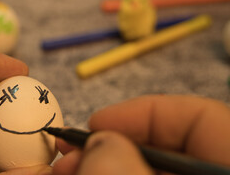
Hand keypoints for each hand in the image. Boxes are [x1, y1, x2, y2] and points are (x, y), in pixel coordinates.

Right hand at [53, 95, 229, 174]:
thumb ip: (126, 171)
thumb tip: (102, 142)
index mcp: (227, 165)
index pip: (198, 118)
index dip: (143, 111)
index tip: (97, 121)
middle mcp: (210, 174)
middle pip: (165, 144)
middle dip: (111, 141)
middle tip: (70, 153)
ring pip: (145, 167)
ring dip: (102, 162)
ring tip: (66, 171)